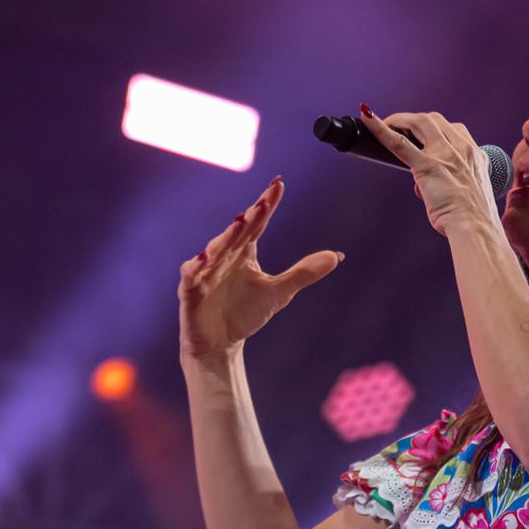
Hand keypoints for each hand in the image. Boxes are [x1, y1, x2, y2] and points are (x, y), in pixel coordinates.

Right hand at [178, 176, 343, 359]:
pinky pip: (192, 276)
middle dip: (250, 217)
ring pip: (215, 250)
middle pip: (238, 233)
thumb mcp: (280, 292)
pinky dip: (197, 267)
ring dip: (227, 237)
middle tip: (264, 203)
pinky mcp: (190, 291)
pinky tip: (203, 257)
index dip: (266, 204)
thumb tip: (338, 256)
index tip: (278, 184)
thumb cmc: (245, 313)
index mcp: (243, 252)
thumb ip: (304, 272)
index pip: (257, 224)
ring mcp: (204, 272)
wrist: (220, 343)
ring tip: (241, 223)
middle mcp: (223, 256)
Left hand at [358, 107, 498, 235]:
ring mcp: (444, 155)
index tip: (424, 133)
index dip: (436, 127)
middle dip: (415, 120)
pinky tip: (368, 119)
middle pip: (435, 119)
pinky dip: (379, 128)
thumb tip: (423, 187)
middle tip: (399, 127)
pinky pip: (398, 143)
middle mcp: (462, 150)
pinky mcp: (426, 166)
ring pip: (419, 122)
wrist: (476, 228)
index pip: (455, 129)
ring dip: (400, 119)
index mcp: (475, 156)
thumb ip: (449, 183)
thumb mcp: (468, 194)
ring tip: (387, 124)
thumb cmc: (473, 220)